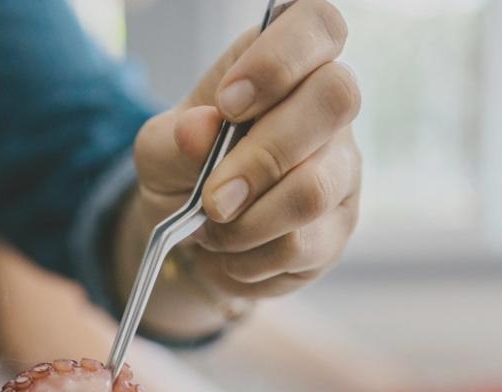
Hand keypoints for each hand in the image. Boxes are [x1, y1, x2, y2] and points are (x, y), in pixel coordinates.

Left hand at [122, 0, 360, 333]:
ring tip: (213, 229)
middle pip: (336, 99)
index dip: (279, 59)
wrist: (193, 235)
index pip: (318, 24)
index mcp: (287, 63)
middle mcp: (327, 107)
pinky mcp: (338, 227)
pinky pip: (301, 245)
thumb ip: (175, 139)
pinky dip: (250, 257)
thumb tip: (200, 130)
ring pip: (314, 188)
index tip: (228, 102)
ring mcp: (342, 168)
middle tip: (213, 196)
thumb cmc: (185, 168)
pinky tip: (231, 251)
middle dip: (262, 155)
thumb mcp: (159, 149)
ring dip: (248, 221)